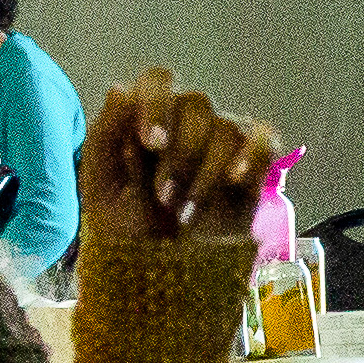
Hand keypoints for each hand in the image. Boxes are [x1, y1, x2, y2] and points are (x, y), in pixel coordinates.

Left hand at [74, 68, 277, 256]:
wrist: (155, 281)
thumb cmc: (123, 231)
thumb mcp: (100, 186)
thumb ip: (104, 136)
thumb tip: (121, 89)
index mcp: (148, 117)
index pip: (158, 82)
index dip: (157, 106)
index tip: (151, 144)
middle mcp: (188, 123)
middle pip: (197, 106)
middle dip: (179, 156)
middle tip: (163, 200)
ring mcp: (221, 146)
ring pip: (227, 129)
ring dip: (205, 173)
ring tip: (184, 217)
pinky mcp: (250, 171)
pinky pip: (263, 141)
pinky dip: (253, 154)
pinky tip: (235, 180)